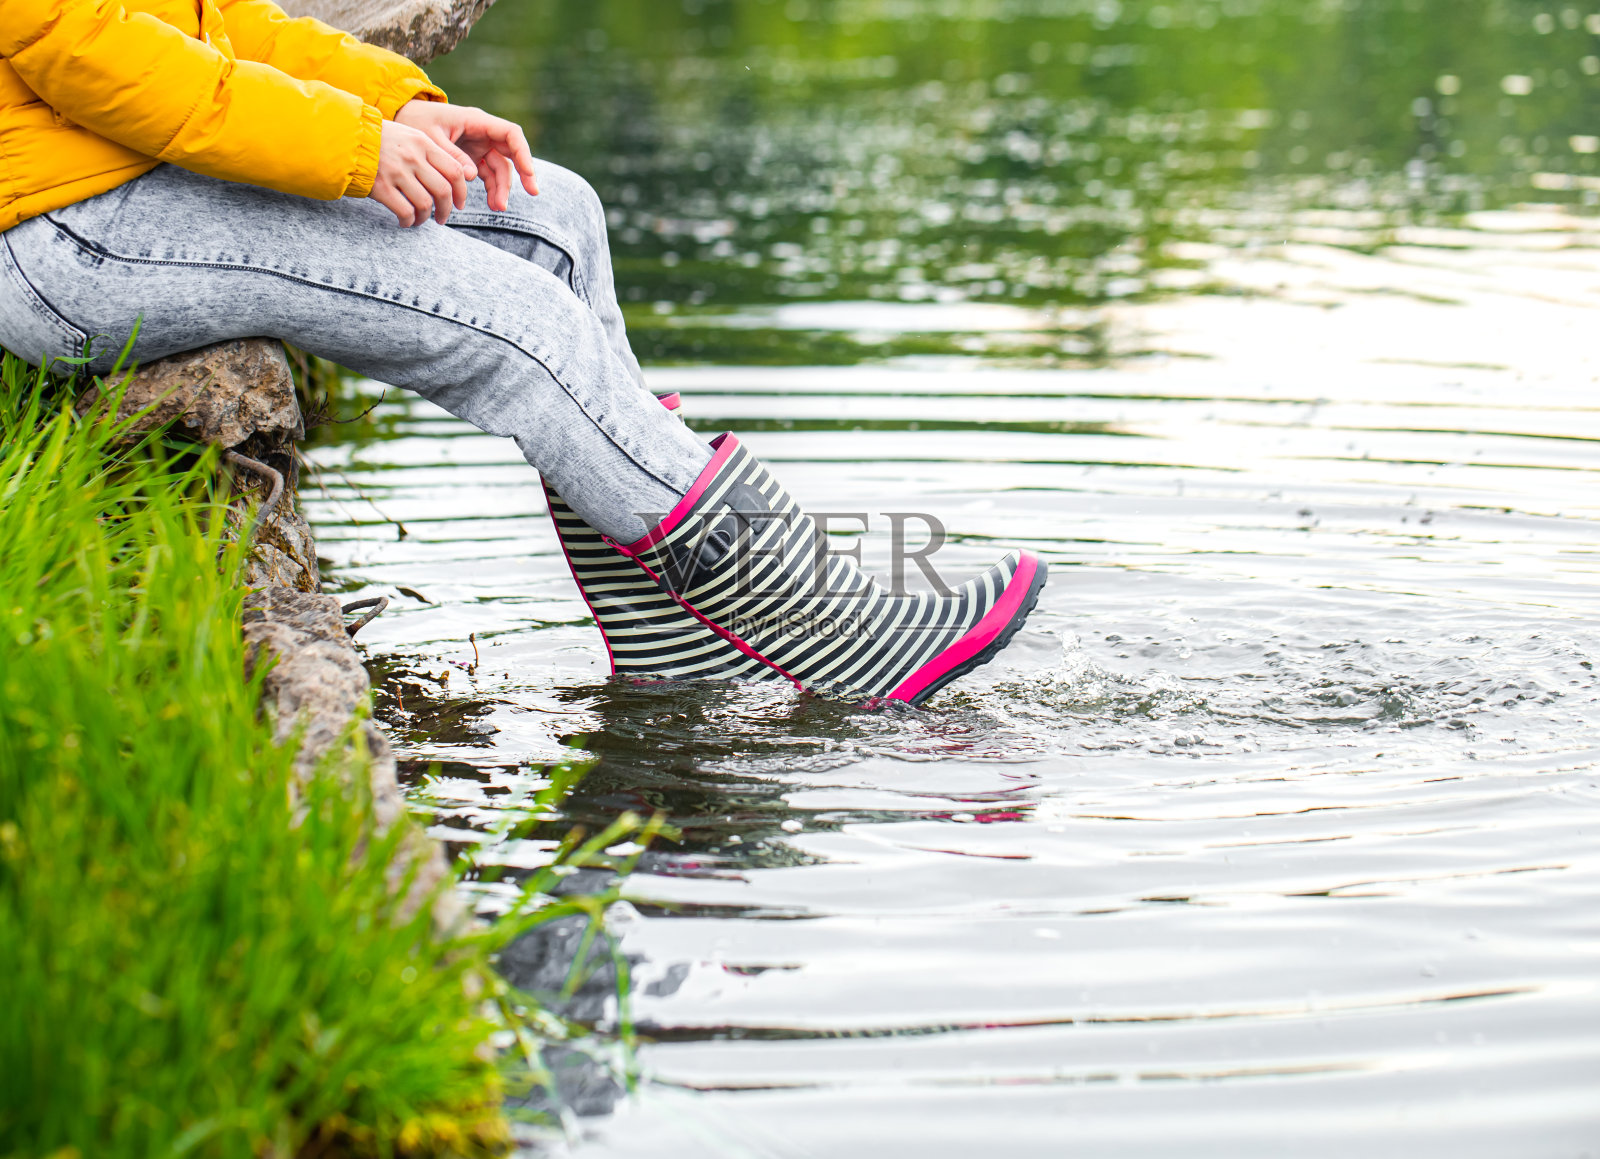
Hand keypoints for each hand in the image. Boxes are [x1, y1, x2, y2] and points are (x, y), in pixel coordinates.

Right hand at [369, 119, 469, 226]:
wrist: (345, 138)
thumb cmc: (379, 139)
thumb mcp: (408, 136)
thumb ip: (429, 153)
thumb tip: (454, 177)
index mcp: (423, 143)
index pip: (455, 171)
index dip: (461, 192)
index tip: (459, 203)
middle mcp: (413, 157)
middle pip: (443, 191)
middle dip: (446, 209)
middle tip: (442, 218)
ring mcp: (397, 172)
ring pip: (425, 204)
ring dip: (425, 218)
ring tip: (420, 220)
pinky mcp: (381, 186)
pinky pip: (405, 211)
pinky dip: (408, 221)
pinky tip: (405, 221)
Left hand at [395, 100, 538, 211]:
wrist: (401, 119)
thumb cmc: (413, 121)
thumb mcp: (429, 137)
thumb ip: (451, 155)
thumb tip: (472, 175)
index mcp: (476, 121)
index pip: (510, 134)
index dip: (523, 153)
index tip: (529, 173)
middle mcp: (482, 133)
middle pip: (511, 153)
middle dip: (522, 174)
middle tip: (532, 192)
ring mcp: (479, 147)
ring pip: (500, 168)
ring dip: (502, 188)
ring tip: (497, 208)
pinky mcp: (472, 159)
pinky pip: (488, 175)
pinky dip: (491, 189)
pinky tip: (492, 204)